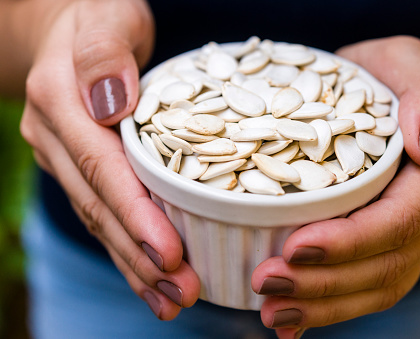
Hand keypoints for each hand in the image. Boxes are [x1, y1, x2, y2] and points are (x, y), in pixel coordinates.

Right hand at [19, 0, 199, 318]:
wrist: (69, 27)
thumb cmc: (98, 15)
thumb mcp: (106, 17)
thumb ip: (104, 55)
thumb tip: (112, 101)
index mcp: (62, 102)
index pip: (102, 169)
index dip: (135, 214)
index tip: (169, 253)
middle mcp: (56, 137)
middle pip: (100, 207)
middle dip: (139, 255)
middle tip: (182, 292)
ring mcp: (64, 157)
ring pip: (99, 221)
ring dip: (134, 266)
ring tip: (171, 301)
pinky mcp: (80, 168)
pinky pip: (103, 214)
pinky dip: (127, 249)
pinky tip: (151, 279)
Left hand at [251, 36, 419, 337]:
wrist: (388, 99)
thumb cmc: (387, 77)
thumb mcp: (404, 62)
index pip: (399, 220)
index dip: (349, 241)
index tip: (295, 246)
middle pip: (385, 264)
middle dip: (324, 281)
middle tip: (267, 283)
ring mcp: (412, 236)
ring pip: (375, 287)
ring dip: (322, 305)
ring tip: (273, 311)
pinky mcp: (387, 248)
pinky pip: (365, 289)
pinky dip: (327, 309)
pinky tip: (291, 320)